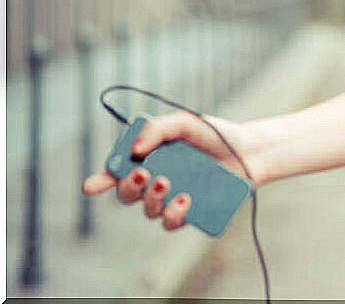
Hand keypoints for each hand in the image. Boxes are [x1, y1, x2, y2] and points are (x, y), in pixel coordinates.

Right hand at [81, 110, 260, 230]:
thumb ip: (159, 128)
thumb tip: (135, 149)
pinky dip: (173, 215)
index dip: (101, 180)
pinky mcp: (190, 213)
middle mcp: (156, 180)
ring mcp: (172, 199)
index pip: (117, 171)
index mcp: (149, 158)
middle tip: (143, 174)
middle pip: (127, 194)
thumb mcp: (187, 122)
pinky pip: (172, 223)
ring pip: (148, 210)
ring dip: (151, 200)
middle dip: (128, 187)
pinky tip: (184, 200)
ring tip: (168, 184)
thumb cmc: (215, 135)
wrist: (251, 151)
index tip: (91, 186)